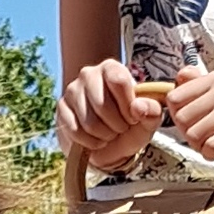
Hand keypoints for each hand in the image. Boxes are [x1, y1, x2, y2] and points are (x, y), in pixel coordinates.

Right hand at [56, 57, 156, 172]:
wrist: (109, 144)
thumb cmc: (130, 126)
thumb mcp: (147, 121)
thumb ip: (152, 111)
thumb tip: (138, 107)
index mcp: (112, 68)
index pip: (118, 80)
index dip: (128, 106)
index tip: (133, 118)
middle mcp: (89, 73)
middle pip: (102, 104)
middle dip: (117, 125)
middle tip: (121, 129)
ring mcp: (72, 90)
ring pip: (89, 121)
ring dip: (104, 136)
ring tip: (109, 135)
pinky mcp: (61, 108)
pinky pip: (75, 131)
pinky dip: (90, 142)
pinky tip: (96, 140)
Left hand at [164, 70, 213, 183]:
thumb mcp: (209, 103)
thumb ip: (191, 86)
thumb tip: (181, 74)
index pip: (173, 98)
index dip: (178, 116)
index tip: (196, 119)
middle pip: (181, 118)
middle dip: (189, 133)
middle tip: (208, 134)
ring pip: (194, 134)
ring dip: (201, 145)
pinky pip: (210, 146)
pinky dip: (212, 154)